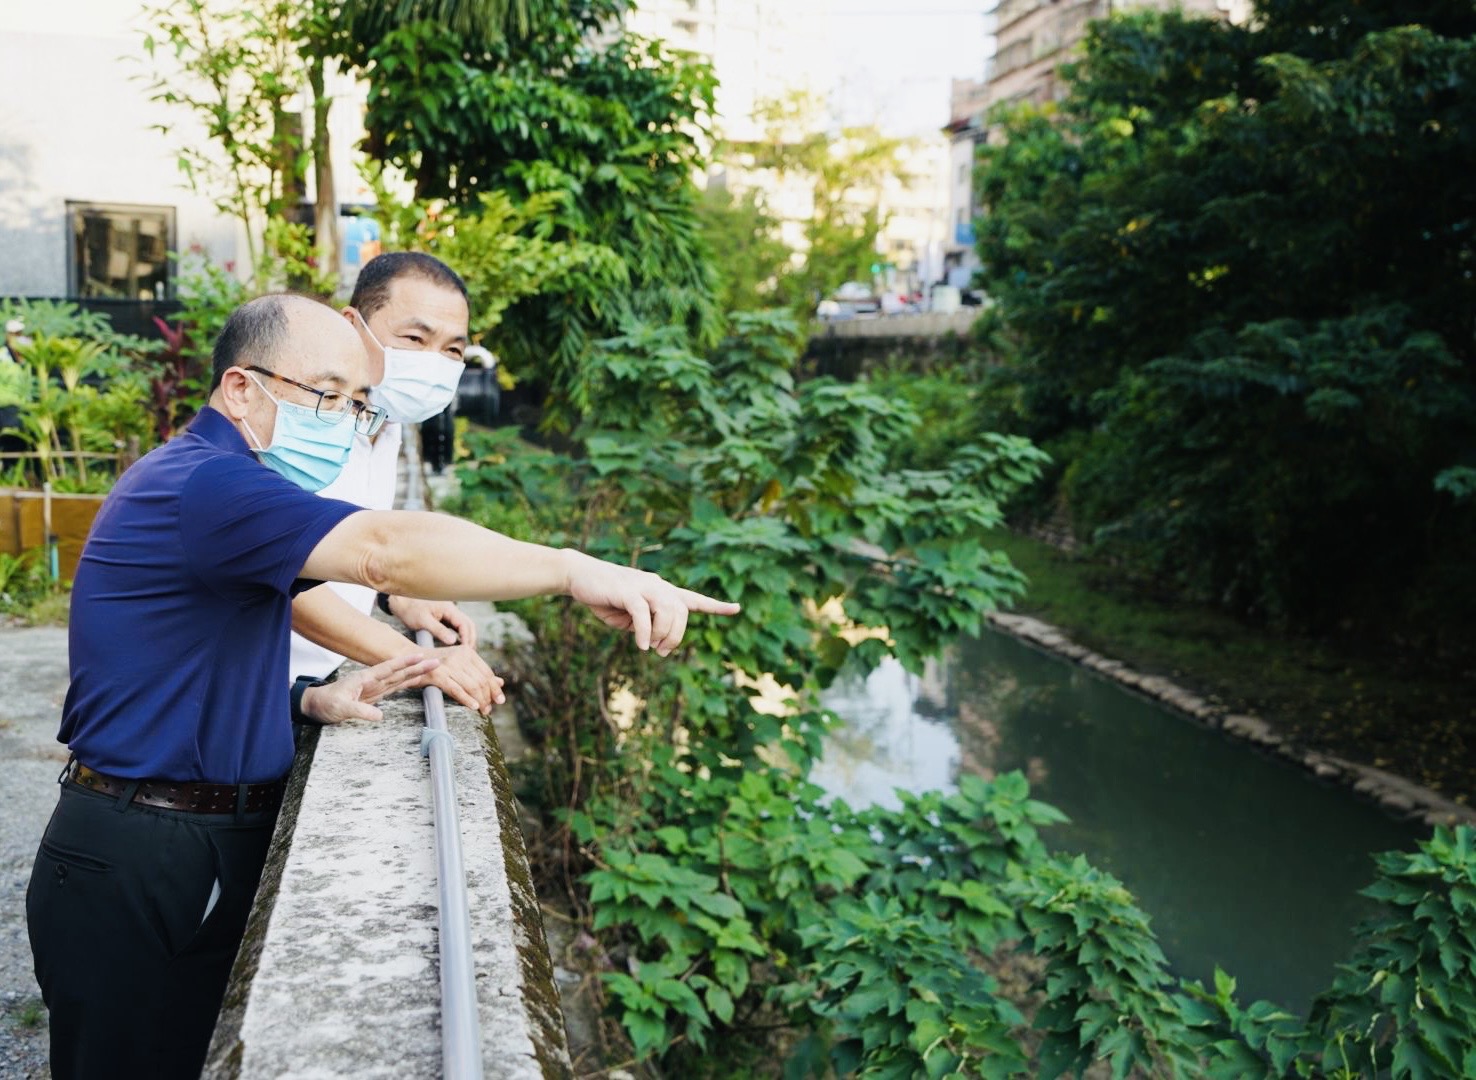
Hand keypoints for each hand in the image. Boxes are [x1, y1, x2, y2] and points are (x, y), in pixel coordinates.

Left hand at [301, 653, 438, 724]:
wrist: (316, 706)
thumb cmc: (325, 703)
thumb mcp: (340, 708)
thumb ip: (360, 711)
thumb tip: (381, 716)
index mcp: (365, 678)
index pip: (388, 668)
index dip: (404, 663)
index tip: (419, 657)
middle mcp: (372, 680)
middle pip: (399, 672)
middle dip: (417, 666)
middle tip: (436, 661)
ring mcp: (375, 687)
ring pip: (399, 678)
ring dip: (415, 673)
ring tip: (432, 667)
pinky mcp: (375, 695)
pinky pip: (395, 687)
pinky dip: (407, 682)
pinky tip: (416, 679)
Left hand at [386, 596, 476, 646]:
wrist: (401, 601)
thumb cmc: (410, 609)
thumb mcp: (423, 621)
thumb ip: (438, 630)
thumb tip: (453, 641)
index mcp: (449, 609)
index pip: (465, 624)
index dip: (468, 638)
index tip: (467, 651)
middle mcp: (452, 610)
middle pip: (468, 625)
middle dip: (471, 639)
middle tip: (469, 654)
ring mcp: (449, 614)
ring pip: (464, 626)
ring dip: (467, 638)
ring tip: (466, 652)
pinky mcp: (444, 618)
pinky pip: (457, 627)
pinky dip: (460, 636)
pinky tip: (457, 646)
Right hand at [423, 643, 505, 714]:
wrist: (410, 659)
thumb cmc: (436, 664)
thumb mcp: (460, 664)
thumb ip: (479, 672)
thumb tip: (501, 683)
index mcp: (467, 652)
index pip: (487, 672)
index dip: (494, 688)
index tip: (500, 700)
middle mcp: (460, 656)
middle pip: (481, 680)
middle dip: (488, 697)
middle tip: (489, 710)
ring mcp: (449, 665)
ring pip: (472, 685)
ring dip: (480, 701)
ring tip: (483, 711)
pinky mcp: (438, 675)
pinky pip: (457, 689)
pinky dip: (467, 699)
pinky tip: (473, 707)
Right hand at [561, 550, 740, 655]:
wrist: (579, 576)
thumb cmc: (606, 598)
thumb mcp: (628, 618)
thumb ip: (645, 625)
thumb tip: (655, 639)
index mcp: (660, 591)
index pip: (693, 599)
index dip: (715, 606)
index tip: (737, 608)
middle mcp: (657, 586)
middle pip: (682, 612)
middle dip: (676, 636)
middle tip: (662, 652)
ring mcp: (643, 586)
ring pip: (667, 611)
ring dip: (663, 635)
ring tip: (651, 647)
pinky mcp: (627, 590)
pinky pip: (643, 614)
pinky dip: (644, 632)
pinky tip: (641, 646)